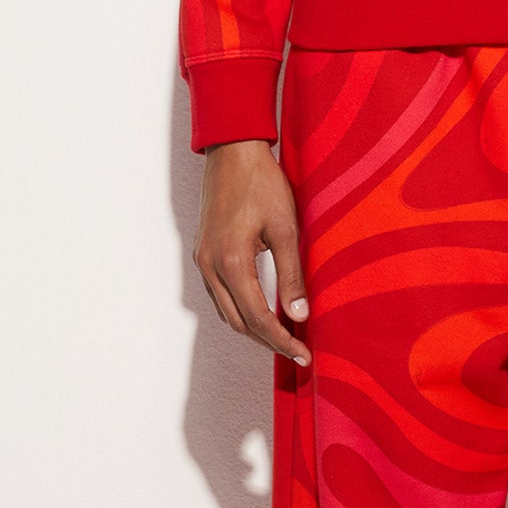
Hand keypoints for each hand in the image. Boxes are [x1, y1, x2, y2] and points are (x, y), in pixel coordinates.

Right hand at [193, 139, 310, 365]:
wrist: (233, 151)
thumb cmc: (262, 183)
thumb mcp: (286, 229)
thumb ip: (292, 275)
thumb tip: (299, 315)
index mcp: (231, 262)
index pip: (258, 318)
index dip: (282, 341)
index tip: (304, 355)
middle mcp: (210, 266)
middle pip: (238, 322)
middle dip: (268, 341)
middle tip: (297, 351)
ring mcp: (203, 260)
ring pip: (227, 311)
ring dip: (253, 328)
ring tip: (284, 336)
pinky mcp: (204, 253)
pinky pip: (220, 295)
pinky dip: (241, 309)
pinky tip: (262, 310)